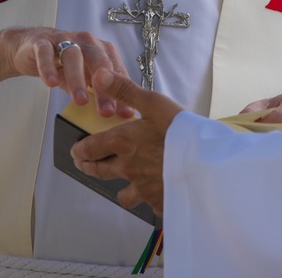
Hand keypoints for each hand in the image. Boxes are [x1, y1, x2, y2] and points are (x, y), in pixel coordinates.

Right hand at [6, 27, 127, 108]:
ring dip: (78, 79)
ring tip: (81, 101)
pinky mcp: (42, 42)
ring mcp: (65, 39)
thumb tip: (112, 114)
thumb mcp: (82, 77)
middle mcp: (87, 42)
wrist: (31, 46)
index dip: (122, 92)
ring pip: (73, 56)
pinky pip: (45, 53)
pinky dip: (48, 67)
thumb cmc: (63, 62)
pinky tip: (51, 83)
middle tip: (106, 111)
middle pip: (99, 63)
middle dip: (104, 88)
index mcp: (101, 50)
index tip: (125, 114)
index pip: (115, 71)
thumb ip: (95, 92)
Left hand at [71, 68, 182, 214]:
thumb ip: (125, 90)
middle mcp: (128, 168)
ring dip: (121, 190)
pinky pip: (150, 205)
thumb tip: (98, 75)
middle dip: (88, 167)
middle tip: (84, 164)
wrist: (206, 162)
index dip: (79, 150)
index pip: (90, 148)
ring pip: (123, 195)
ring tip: (124, 187)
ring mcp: (143, 188)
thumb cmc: (181, 130)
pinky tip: (157, 196)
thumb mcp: (154, 103)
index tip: (76, 151)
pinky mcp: (159, 202)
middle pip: (99, 171)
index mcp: (124, 142)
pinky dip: (152, 201)